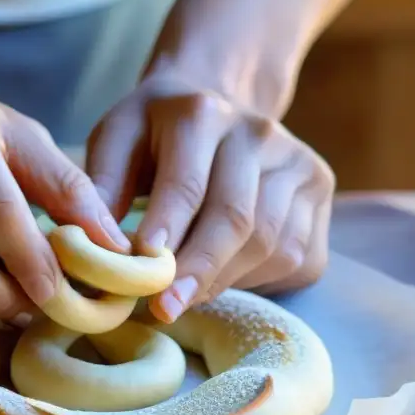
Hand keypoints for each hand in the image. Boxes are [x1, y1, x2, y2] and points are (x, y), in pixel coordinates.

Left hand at [86, 69, 334, 322]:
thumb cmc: (153, 135)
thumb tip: (94, 246)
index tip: (143, 275)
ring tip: (185, 297)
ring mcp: (299, 161)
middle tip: (163, 310)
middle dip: (198, 271)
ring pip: (271, 244)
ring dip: (225, 281)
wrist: (215, 104)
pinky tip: (223, 277)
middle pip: (236, 219)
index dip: (168, 233)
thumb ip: (101, 187)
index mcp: (202, 112)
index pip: (187, 184)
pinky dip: (258, 279)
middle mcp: (260, 132)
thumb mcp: (115, 141)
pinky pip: (296, 256)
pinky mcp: (320, 191)